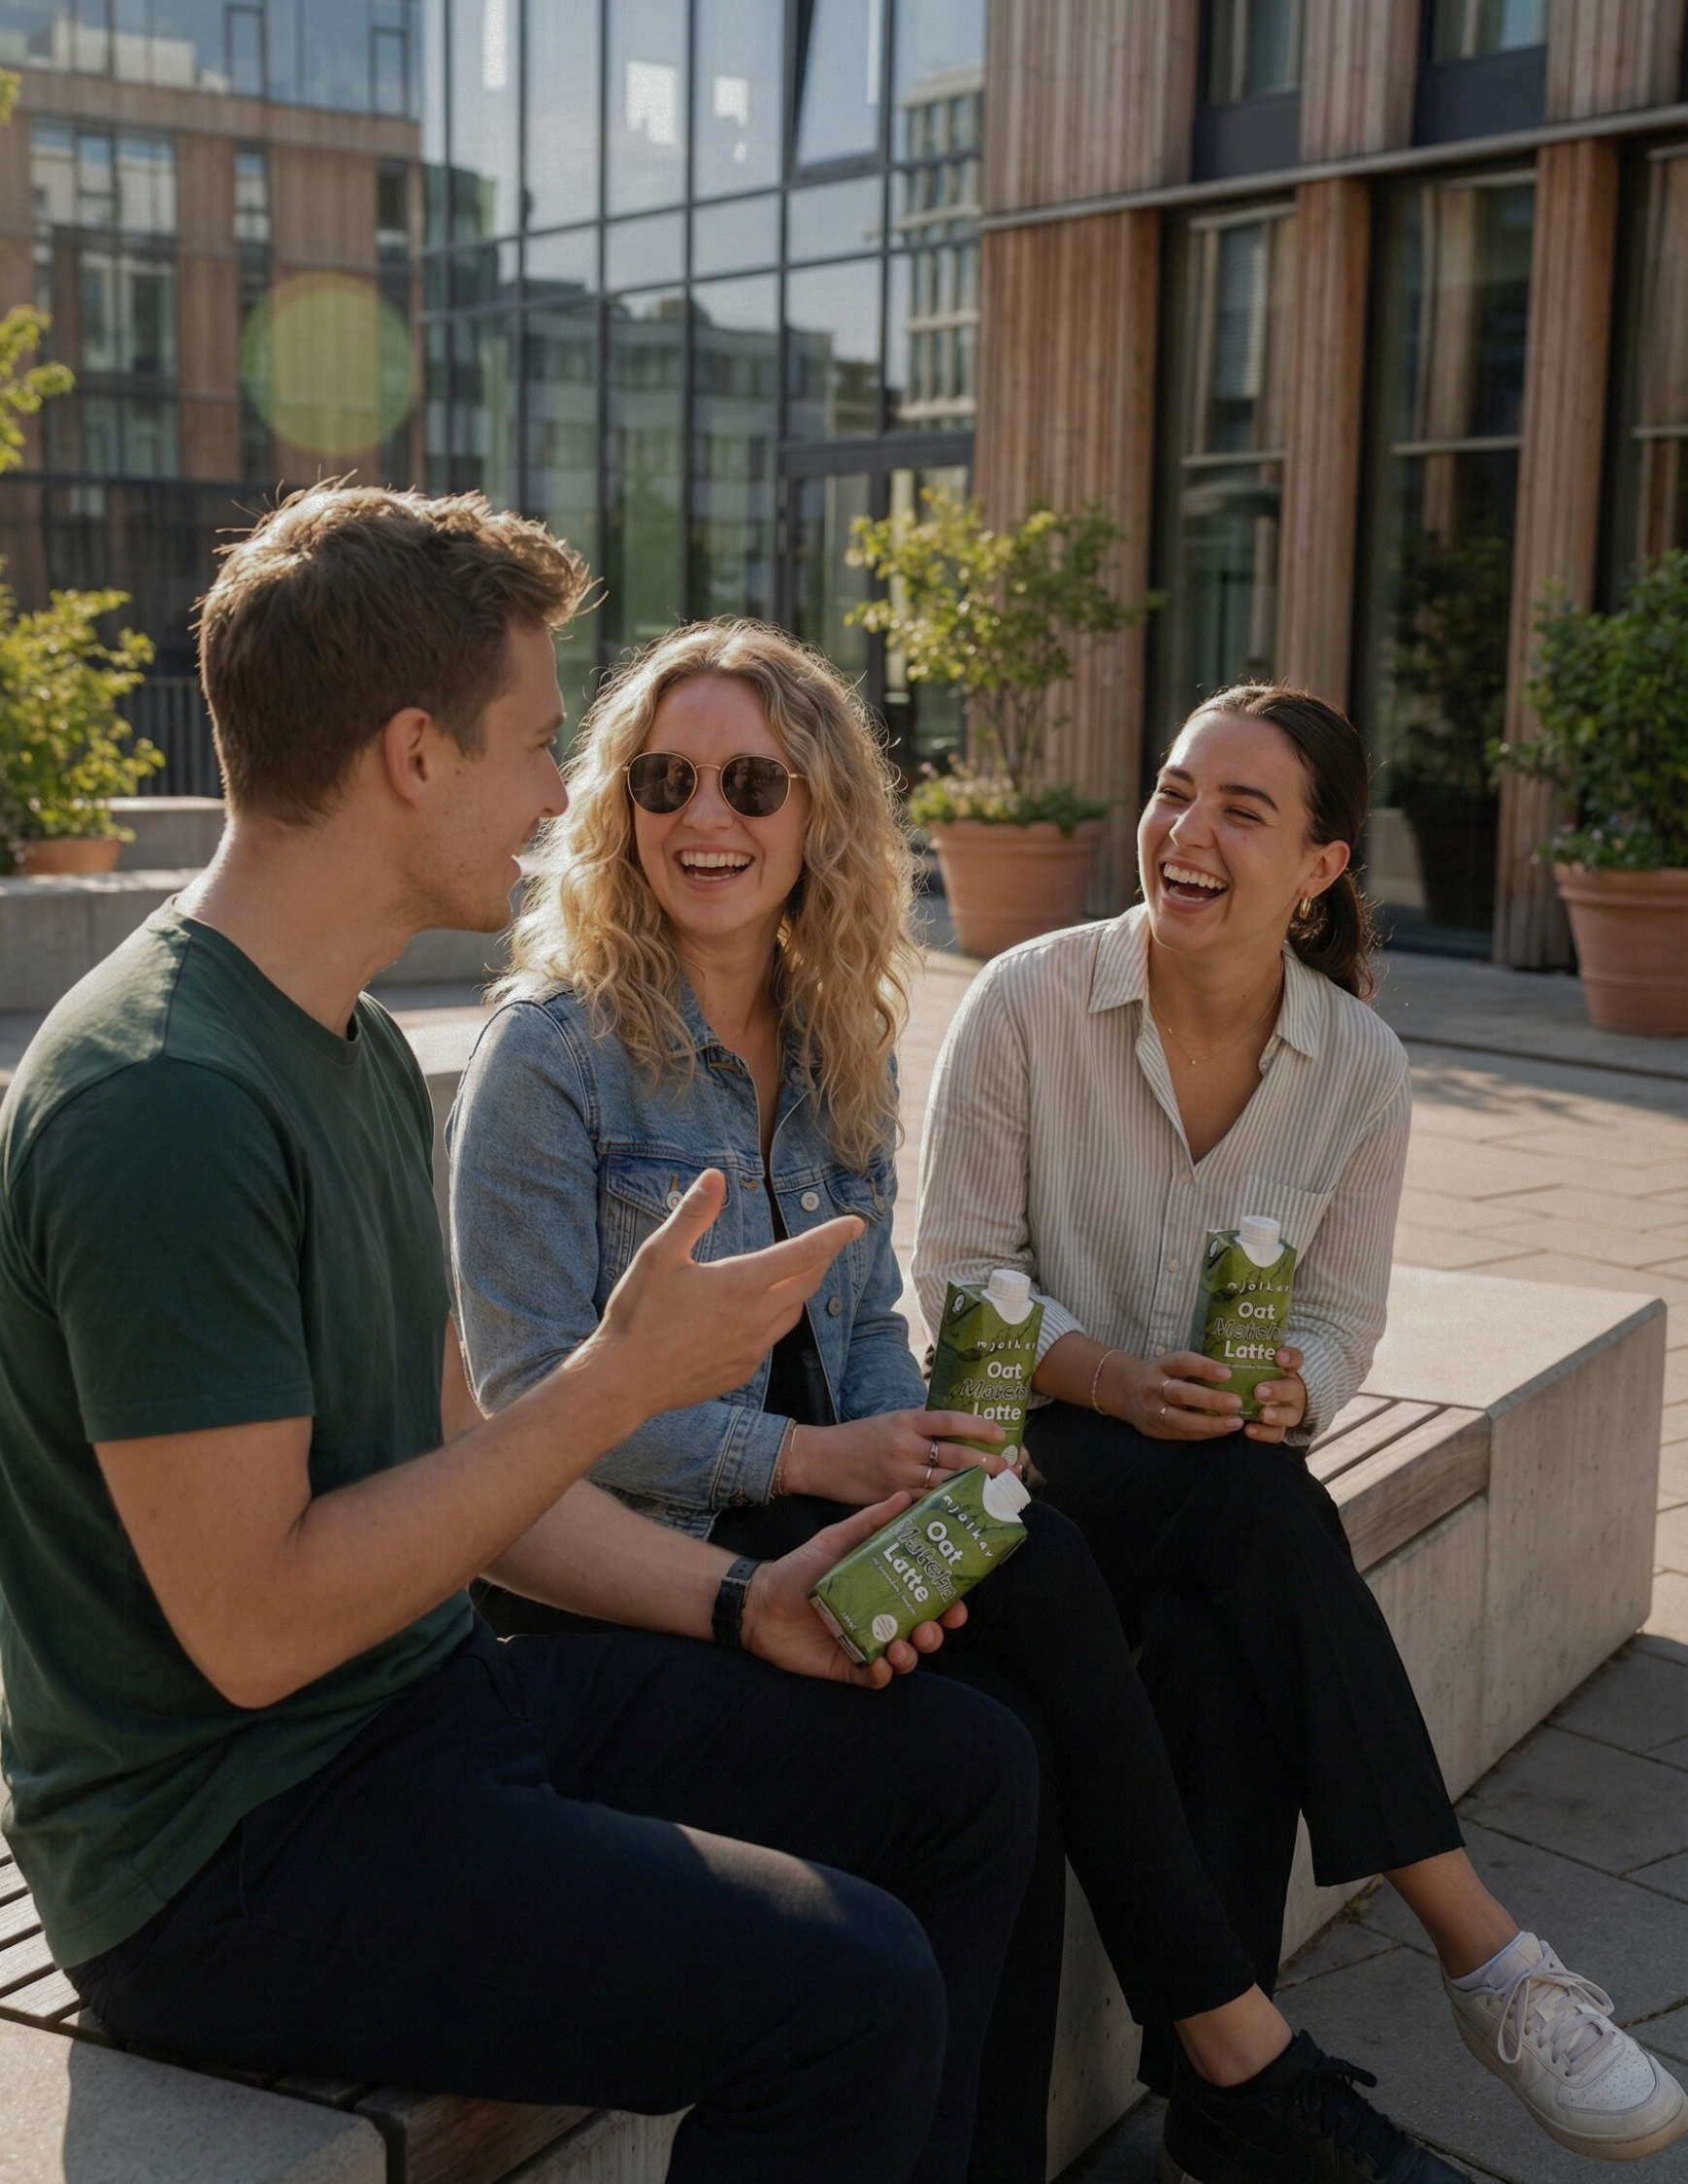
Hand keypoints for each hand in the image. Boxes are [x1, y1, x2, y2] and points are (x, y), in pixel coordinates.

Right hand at [589, 1170, 859, 1424]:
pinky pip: (770, 1339)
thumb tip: (715, 1176)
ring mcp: (752, 1348)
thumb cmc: (638, 1315)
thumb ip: (693, 1214)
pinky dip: (773, 1320)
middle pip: (806, 1284)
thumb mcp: (659, 1254)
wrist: (625, 1381)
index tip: (856, 1224)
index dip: (833, 1236)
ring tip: (794, 1275)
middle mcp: (756, 1317)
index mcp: (740, 1283)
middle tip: (825, 1246)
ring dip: (799, 1291)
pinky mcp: (742, 1371)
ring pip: (792, 1313)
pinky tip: (754, 1315)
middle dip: (821, 1262)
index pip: (802, 1253)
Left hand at [739, 1496, 966, 1688]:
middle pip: (923, 1631)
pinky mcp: (848, 1666)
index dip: (949, 1602)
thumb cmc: (798, 1569)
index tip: (959, 1601)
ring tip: (903, 1645)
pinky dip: (883, 1675)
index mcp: (885, 1589)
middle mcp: (882, 1618)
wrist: (758, 1601)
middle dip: (936, 1633)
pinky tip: (881, 1664)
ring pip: (904, 1657)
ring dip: (912, 1656)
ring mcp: (866, 1645)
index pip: (927, 1598)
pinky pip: (874, 1678)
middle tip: (932, 1627)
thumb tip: (906, 1496)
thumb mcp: (835, 1540)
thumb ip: (870, 1521)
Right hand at [783, 1409, 1010, 1502]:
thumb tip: (957, 1424)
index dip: (977, 1425)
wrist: (821, 1459)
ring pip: (947, 1483)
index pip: (948, 1420)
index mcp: (906, 1421)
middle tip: (1010, 1468)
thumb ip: (921, 1422)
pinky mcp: (894, 1497)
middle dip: (987, 1464)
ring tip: (998, 1490)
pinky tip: (967, 1507)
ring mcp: (900, 1475)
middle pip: (956, 1456)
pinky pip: (929, 1502)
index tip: (1000, 1432)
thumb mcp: (890, 1419)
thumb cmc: (859, 1437)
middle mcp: (905, 1447)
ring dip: (975, 1487)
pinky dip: (950, 1504)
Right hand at [1101, 1349, 1244, 1439]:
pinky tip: (1224, 1430)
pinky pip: (1183, 1434)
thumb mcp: (1172, 1365)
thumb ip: (1197, 1369)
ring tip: (1235, 1422)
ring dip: (1210, 1423)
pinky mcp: (1157, 1429)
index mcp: (1162, 1366)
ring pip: (1180, 1419)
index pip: (1182, 1362)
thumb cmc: (1163, 1376)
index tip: (1228, 1372)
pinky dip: (1205, 1433)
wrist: (1127, 1392)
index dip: (1204, 1367)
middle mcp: (1154, 1387)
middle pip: (1181, 1393)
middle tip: (1237, 1402)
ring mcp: (1153, 1411)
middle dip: (1210, 1399)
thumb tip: (1239, 1373)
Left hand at [1244, 1346, 1306, 1442]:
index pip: (1295, 1359)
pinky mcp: (1280, 1429)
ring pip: (1291, 1415)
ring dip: (1277, 1415)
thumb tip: (1217, 1341)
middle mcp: (1292, 1389)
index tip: (1278, 1356)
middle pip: (1292, 1388)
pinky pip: (1277, 1434)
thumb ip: (1244, 1356)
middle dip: (1278, 1390)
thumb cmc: (1254, 1376)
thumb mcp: (1253, 1364)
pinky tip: (1249, 1429)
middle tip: (1259, 1391)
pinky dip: (1265, 1433)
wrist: (1267, 1400)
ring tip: (1263, 1414)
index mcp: (1287, 1370)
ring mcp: (1289, 1411)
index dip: (1290, 1357)